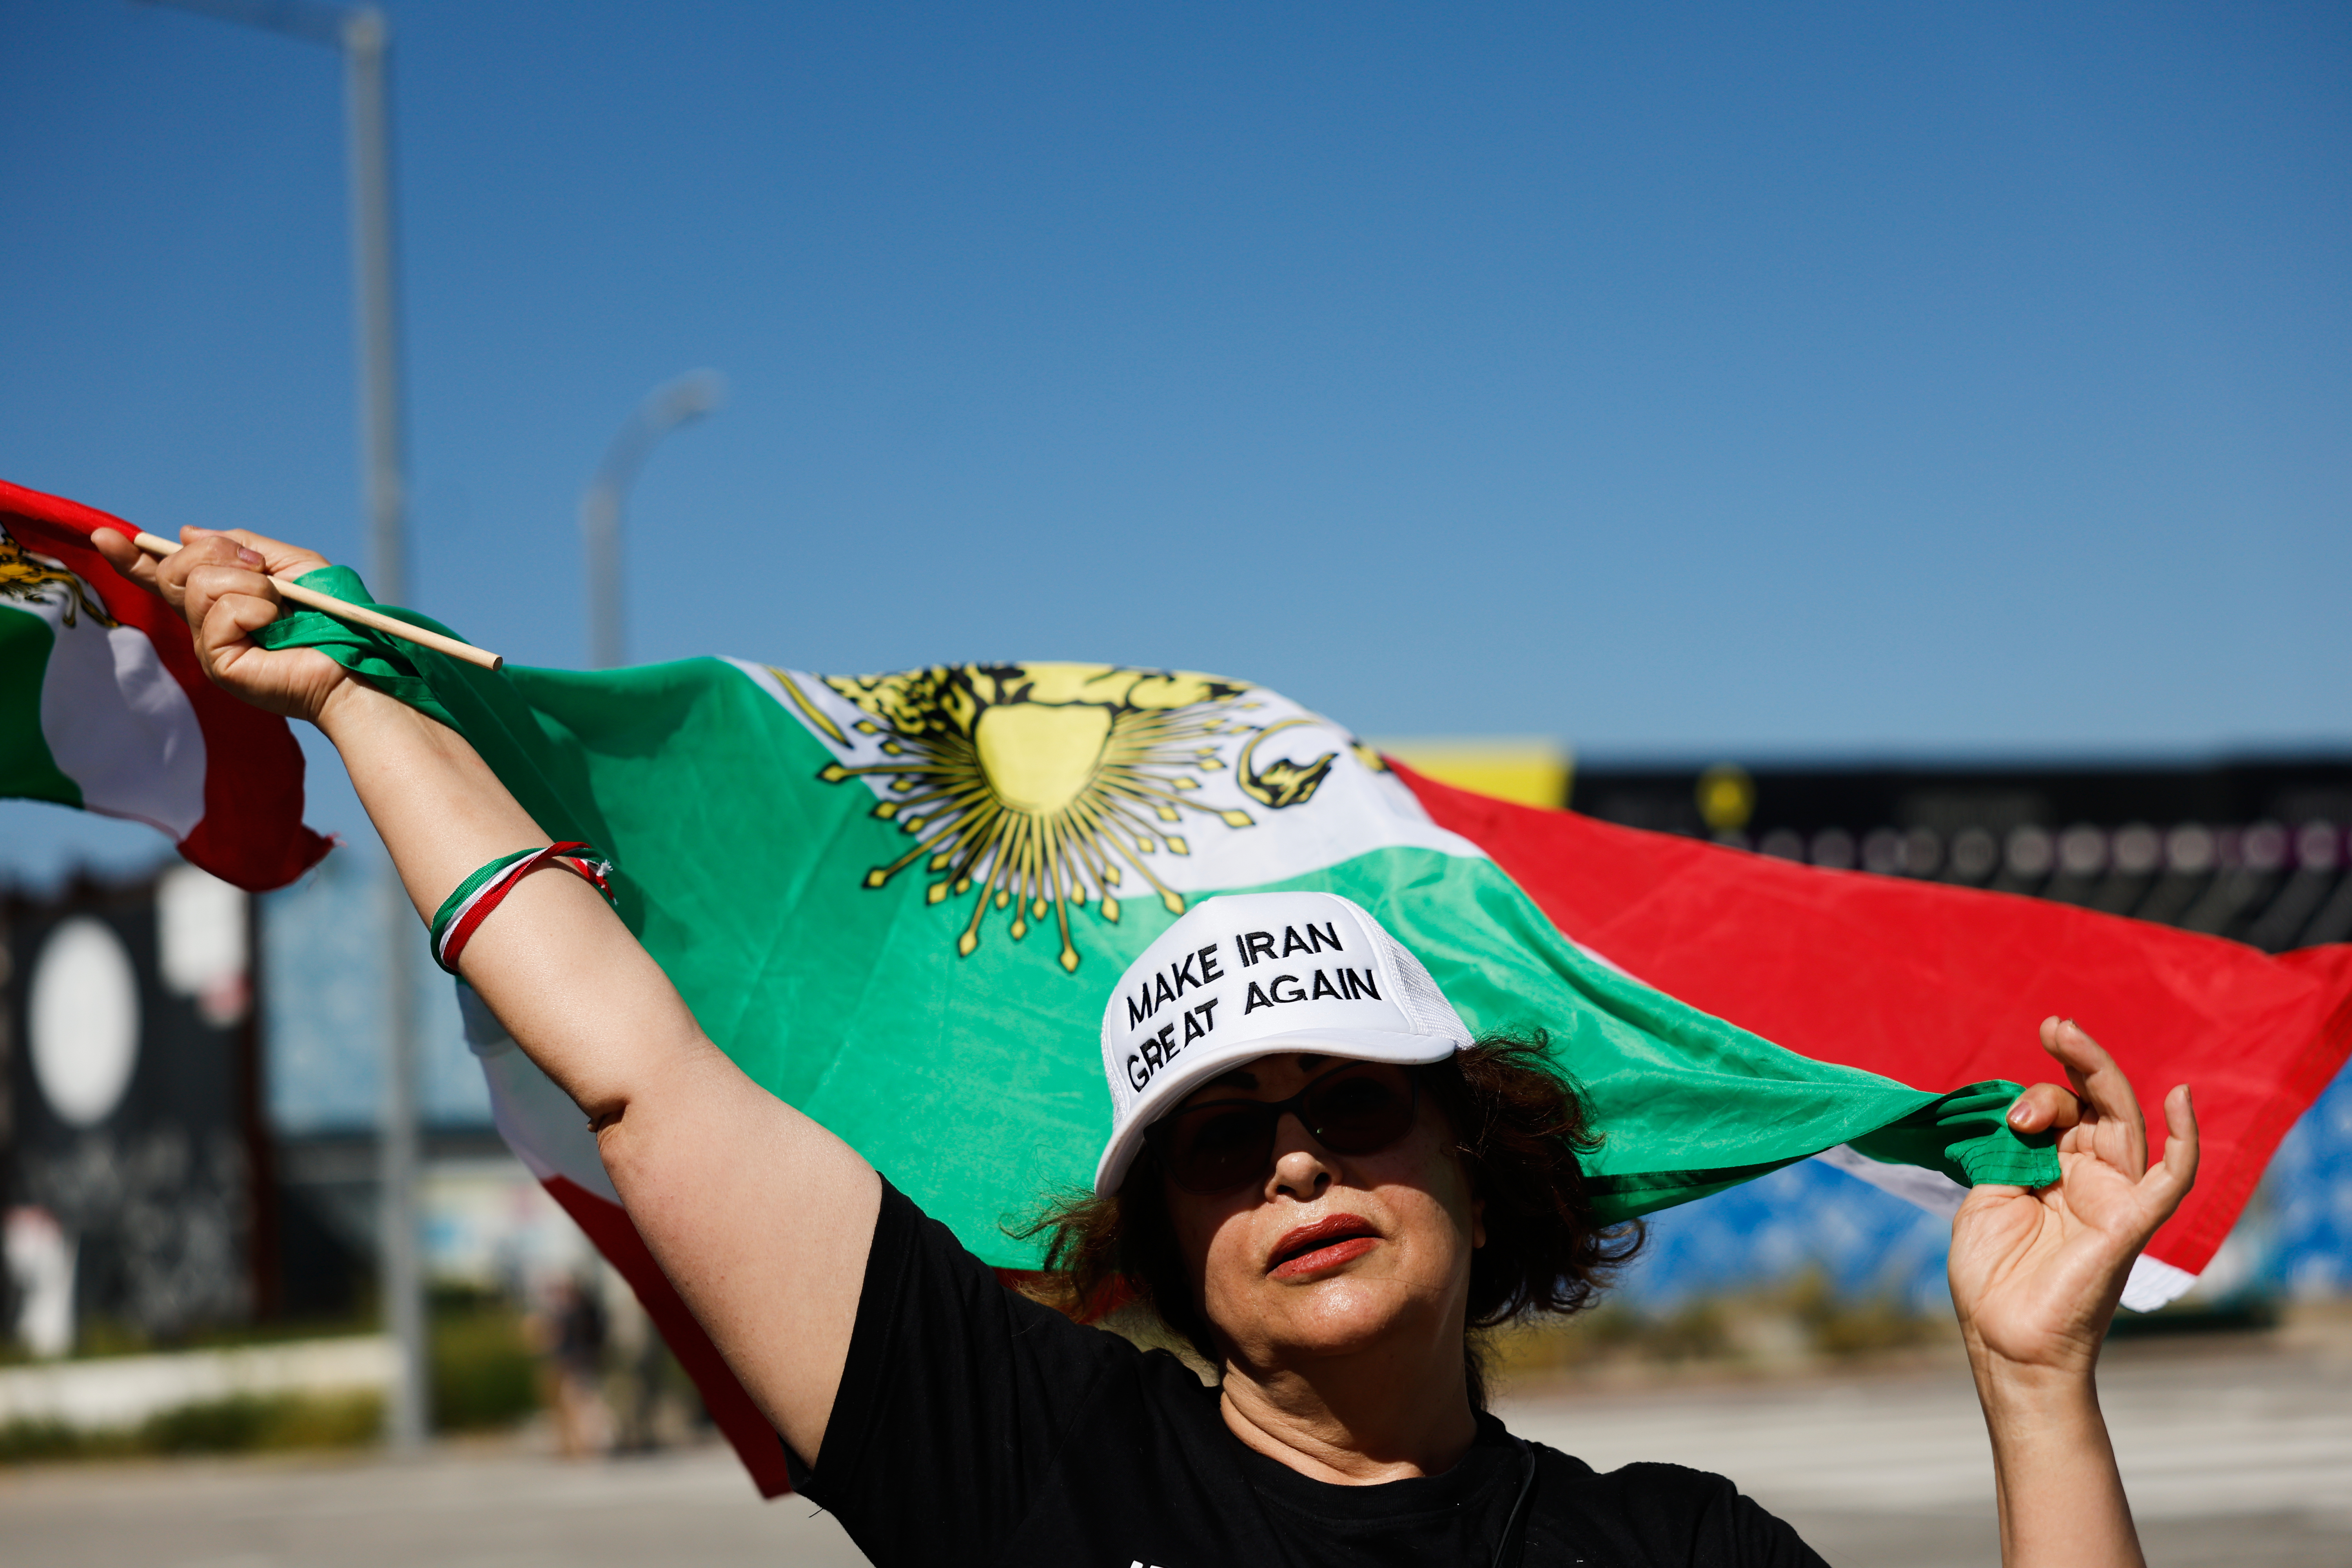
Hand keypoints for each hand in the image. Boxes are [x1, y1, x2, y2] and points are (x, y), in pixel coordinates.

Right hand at [93, 526, 351, 724]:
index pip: (165, 578)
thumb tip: (187, 533)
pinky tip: (275, 626)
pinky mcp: (218, 665)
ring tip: (279, 608)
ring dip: (249, 584)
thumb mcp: (293, 566)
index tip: (106, 536)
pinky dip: (255, 608)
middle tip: (262, 573)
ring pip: (198, 586)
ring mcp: (210, 647)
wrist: (356, 661)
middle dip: (220, 557)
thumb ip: (244, 547)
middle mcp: (208, 625)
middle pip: (176, 570)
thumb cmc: (334, 619)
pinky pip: (219, 613)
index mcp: (222, 601)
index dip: (134, 558)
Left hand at [1948, 1018, 2196, 1381]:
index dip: (2037, 1093)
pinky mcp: (2130, 1223)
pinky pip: (2172, 1180)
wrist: (2003, 1339)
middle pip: (2096, 1105)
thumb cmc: (1992, 1275)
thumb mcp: (1986, 1195)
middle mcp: (2088, 1179)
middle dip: (2075, 1062)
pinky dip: (2184, 1140)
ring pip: (2123, 1123)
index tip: (2006, 1104)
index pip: (2058, 1112)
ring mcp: (2112, 1198)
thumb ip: (2005, 1151)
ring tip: (2065, 1035)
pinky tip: (2181, 1099)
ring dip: (2098, 1075)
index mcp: (2053, 1171)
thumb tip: (2016, 1113)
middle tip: (2052, 1025)